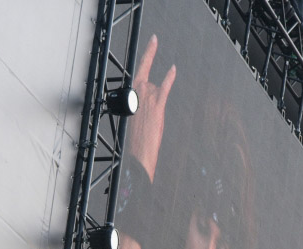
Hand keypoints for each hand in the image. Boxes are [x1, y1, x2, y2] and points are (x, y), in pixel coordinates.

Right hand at [129, 34, 175, 182]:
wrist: (137, 153)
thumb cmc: (134, 140)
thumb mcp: (133, 119)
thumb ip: (140, 106)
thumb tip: (147, 104)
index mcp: (129, 96)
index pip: (141, 69)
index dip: (149, 53)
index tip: (154, 41)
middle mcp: (137, 92)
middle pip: (148, 82)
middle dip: (149, 79)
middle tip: (152, 56)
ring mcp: (147, 97)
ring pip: (156, 92)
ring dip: (154, 106)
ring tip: (149, 123)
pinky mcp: (157, 104)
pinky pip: (165, 87)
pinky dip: (169, 77)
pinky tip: (173, 68)